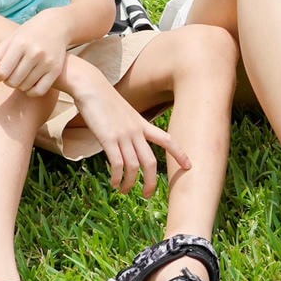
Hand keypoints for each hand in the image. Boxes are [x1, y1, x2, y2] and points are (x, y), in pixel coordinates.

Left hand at [0, 8, 68, 96]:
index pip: (1, 73)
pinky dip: (31, 91)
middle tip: (11, 72)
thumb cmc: (28, 34)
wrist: (56, 25)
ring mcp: (47, 61)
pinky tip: (30, 82)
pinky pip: (39, 91)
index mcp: (20, 44)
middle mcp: (34, 52)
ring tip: (21, 75)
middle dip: (8, 81)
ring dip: (19, 85)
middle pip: (12, 82)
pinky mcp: (56, 69)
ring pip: (24, 87)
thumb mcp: (9, 41)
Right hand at [67, 67, 192, 196]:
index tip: (190, 166)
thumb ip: (130, 127)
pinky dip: (116, 177)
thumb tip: (129, 143)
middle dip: (151, 182)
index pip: (167, 139)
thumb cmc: (104, 99)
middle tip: (147, 195)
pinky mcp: (108, 138)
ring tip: (123, 190)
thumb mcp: (124, 112)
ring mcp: (123, 134)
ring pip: (134, 166)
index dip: (180, 153)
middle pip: (151, 161)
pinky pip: (117, 164)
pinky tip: (113, 183)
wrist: (90, 85)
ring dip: (129, 183)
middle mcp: (136, 130)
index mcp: (142, 123)